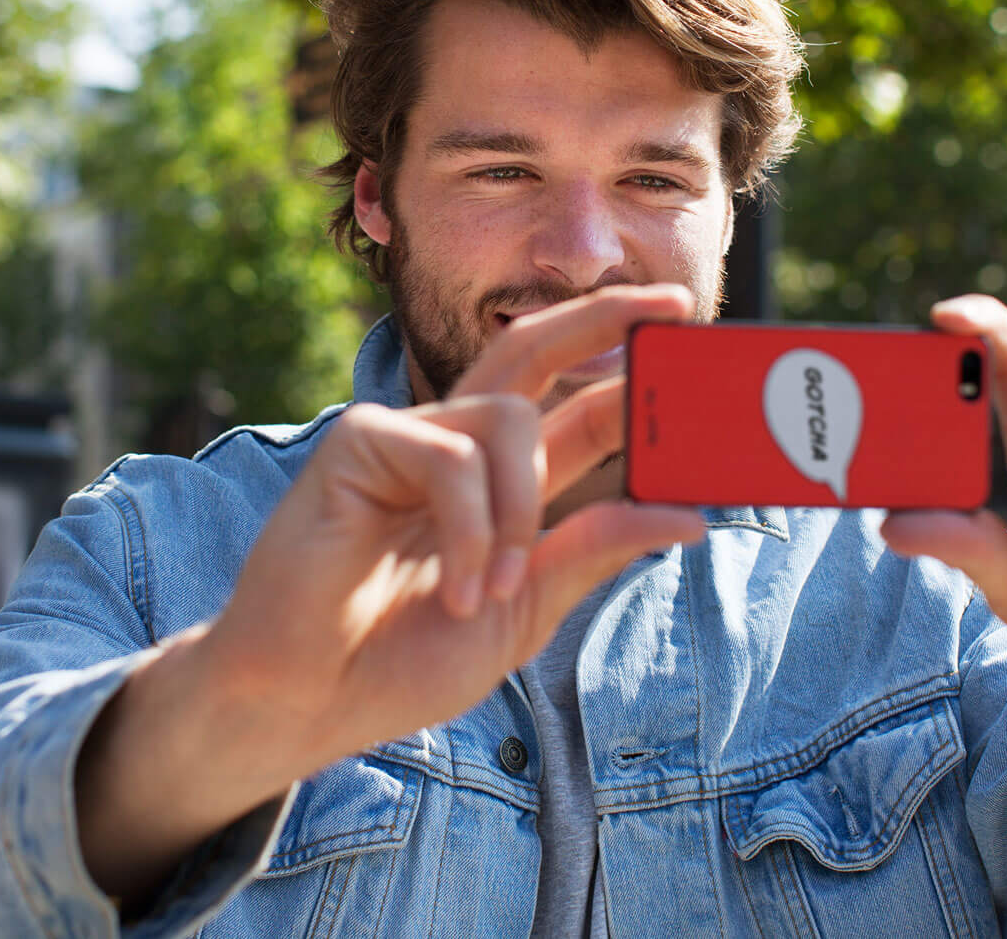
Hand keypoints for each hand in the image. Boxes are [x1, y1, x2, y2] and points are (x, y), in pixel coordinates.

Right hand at [203, 282, 704, 767]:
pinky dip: (471, 528)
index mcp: (502, 483)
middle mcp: (458, 445)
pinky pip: (450, 456)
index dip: (639, 387)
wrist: (307, 700)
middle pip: (535, 349)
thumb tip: (691, 516)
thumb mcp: (524, 614)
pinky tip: (461, 592)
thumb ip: (593, 555)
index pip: (582, 411)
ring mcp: (406, 437)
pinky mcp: (359, 443)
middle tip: (669, 306)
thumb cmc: (400, 659)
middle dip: (604, 319)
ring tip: (497, 595)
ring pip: (508, 417)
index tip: (699, 360)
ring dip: (522, 512)